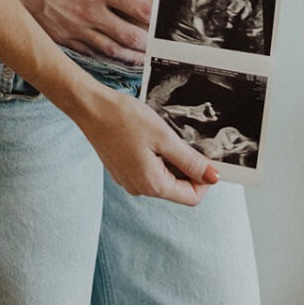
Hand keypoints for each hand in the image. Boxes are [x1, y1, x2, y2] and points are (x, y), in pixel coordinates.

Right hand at [0, 0, 152, 64]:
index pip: (139, 9)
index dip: (154, 18)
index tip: (163, 23)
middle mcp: (90, 13)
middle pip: (128, 37)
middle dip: (145, 45)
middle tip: (157, 51)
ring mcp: (73, 28)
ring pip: (108, 50)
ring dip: (127, 58)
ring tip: (139, 62)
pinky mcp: (57, 36)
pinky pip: (85, 53)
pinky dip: (101, 58)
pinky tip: (106, 59)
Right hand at [77, 84, 218, 202]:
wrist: (90, 107)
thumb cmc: (125, 119)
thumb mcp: (165, 138)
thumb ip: (190, 161)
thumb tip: (213, 178)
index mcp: (152, 185)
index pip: (191, 197)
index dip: (203, 178)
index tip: (204, 155)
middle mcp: (139, 188)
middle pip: (177, 187)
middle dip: (186, 166)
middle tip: (182, 138)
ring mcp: (128, 180)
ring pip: (162, 177)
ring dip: (170, 159)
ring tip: (162, 135)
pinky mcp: (121, 170)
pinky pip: (148, 169)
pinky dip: (155, 156)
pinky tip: (149, 136)